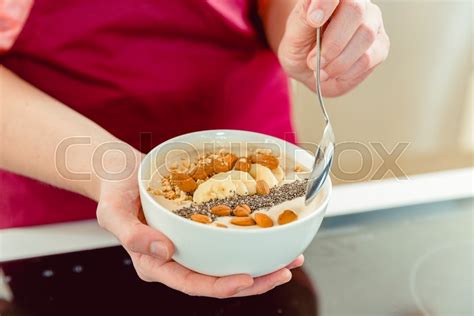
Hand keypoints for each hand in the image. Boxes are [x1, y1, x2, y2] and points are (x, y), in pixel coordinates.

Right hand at [95, 151, 303, 297]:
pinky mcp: (199, 229)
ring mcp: (189, 244)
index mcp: (154, 263)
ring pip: (227, 262)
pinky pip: (226, 240)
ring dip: (260, 263)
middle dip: (254, 281)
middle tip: (285, 271)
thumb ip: (132, 235)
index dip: (221, 286)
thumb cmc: (113, 191)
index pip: (191, 283)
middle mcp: (176, 258)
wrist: (120, 171)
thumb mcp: (112, 211)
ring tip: (290, 257)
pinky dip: (250, 240)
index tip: (248, 279)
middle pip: (218, 279)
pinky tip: (270, 234)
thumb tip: (164, 250)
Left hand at [278, 0, 389, 96]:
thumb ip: (303, 19)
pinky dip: (346, 71)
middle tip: (313, 61)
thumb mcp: (294, 35)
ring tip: (320, 70)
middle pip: (355, 10)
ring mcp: (373, 24)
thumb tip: (314, 11)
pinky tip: (334, 72)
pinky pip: (368, 58)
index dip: (326, 2)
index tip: (313, 20)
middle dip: (332, 42)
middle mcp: (359, 5)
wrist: (310, 70)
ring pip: (365, 36)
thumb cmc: (303, 48)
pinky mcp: (380, 46)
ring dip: (338, 61)